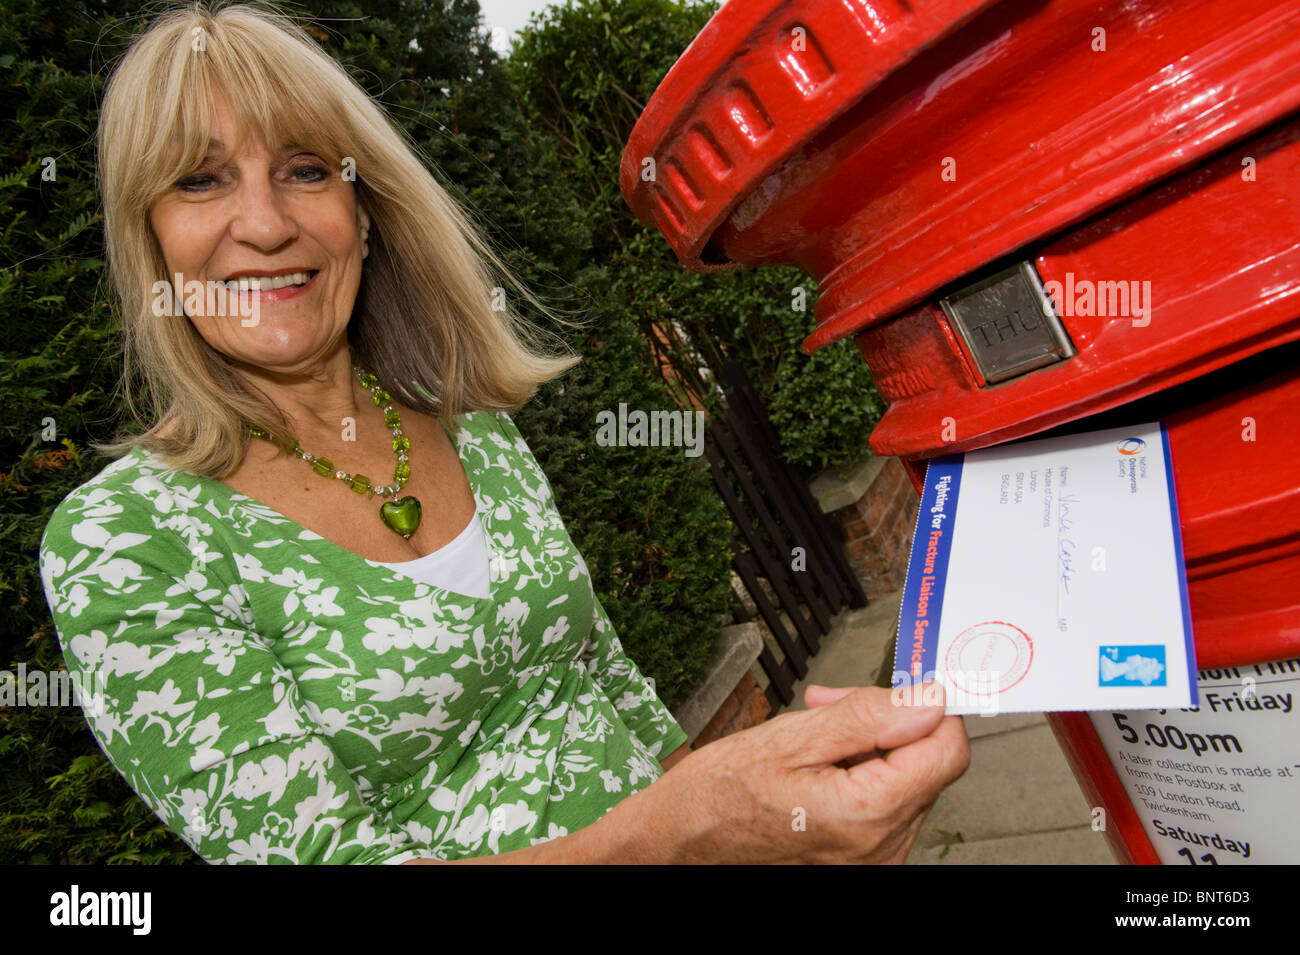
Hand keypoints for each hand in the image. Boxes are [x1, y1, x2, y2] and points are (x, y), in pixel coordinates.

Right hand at [635, 682, 968, 863]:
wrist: (679, 843)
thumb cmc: (718, 797)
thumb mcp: (790, 738)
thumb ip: (868, 717)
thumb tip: (930, 699)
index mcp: (869, 815)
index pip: (947, 749)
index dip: (928, 707)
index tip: (904, 684)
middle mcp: (881, 848)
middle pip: (925, 763)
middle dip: (884, 723)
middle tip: (829, 705)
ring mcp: (873, 860)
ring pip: (904, 780)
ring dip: (867, 746)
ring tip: (813, 737)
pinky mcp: (861, 860)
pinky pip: (884, 804)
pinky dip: (858, 774)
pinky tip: (818, 765)